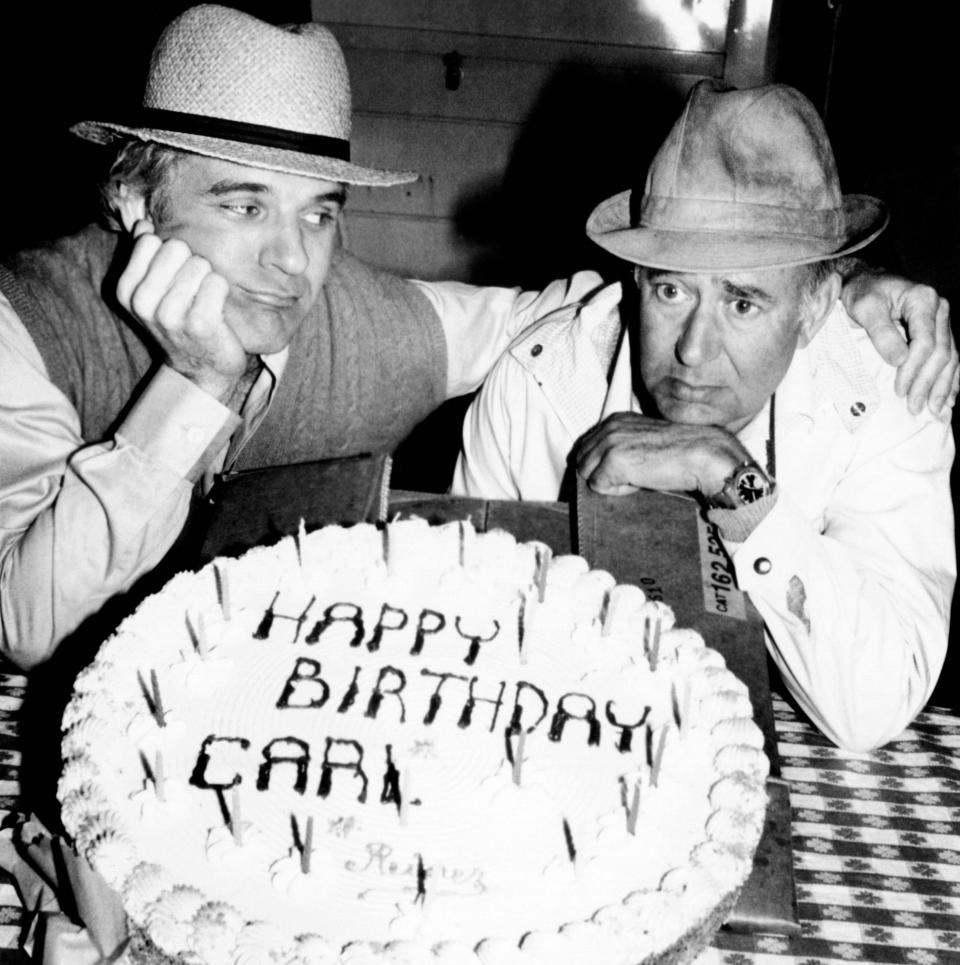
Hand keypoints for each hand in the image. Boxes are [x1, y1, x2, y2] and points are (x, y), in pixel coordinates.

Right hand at [115, 221, 247, 404]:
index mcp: (127, 290)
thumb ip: (145, 257)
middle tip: (192, 291)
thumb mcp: (152, 292)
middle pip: (176, 247)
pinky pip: (217, 281)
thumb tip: (142, 224)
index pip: (150, 240)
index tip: (173, 278)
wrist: (201, 371)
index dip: (170, 253)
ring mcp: (171, 315)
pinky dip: (222, 291)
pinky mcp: (200, 323)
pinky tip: (216, 309)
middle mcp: (143, 302)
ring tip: (203, 302)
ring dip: (208, 279)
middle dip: (190, 263)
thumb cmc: (180, 324)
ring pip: (199, 263)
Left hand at [575, 412, 749, 495]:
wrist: (702, 454)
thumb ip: (621, 446)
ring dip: (610, 482)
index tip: (630, 467)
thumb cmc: (679, 451)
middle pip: (582, 462)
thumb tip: (600, 469)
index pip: (586, 448)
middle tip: (634, 475)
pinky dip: (618, 490)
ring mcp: (609, 444)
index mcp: (615, 420)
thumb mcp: (644, 439)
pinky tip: (641, 481)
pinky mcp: (613, 462)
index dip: (602, 465)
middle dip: (602, 474)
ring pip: (588, 475)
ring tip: (638, 477)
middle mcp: (608, 428)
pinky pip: (599, 486)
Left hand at [841, 271, 957, 417]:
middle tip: (914, 407)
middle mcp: (939, 309)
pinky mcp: (938, 330)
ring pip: (950, 357)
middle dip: (928, 383)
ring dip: (943, 386)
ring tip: (935, 410)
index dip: (914, 369)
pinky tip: (949, 397)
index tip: (900, 390)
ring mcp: (941, 319)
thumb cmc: (861, 292)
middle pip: (941, 352)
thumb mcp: (864, 307)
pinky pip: (950, 356)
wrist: (864, 281)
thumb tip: (899, 360)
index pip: (925, 342)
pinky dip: (950, 378)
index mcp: (923, 299)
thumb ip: (881, 332)